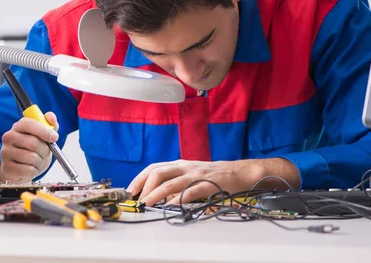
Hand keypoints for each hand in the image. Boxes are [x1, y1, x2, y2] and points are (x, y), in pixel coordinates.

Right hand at [0, 112, 58, 182]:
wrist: (21, 169)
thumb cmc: (34, 150)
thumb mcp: (43, 136)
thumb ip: (49, 125)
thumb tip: (51, 116)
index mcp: (18, 126)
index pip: (28, 124)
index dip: (43, 130)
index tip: (54, 137)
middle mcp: (9, 137)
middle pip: (33, 142)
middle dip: (45, 150)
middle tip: (46, 152)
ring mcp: (5, 152)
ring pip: (32, 158)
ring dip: (40, 161)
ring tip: (38, 161)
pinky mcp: (7, 167)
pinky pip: (28, 170)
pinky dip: (35, 170)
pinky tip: (31, 168)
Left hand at [127, 158, 298, 206]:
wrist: (240, 172)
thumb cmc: (214, 175)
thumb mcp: (191, 174)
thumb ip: (176, 182)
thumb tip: (157, 195)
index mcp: (180, 164)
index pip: (154, 167)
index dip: (140, 178)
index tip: (131, 190)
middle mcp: (185, 167)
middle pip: (158, 172)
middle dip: (145, 185)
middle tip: (138, 199)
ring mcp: (196, 174)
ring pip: (171, 181)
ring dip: (157, 193)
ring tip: (148, 203)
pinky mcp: (208, 183)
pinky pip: (190, 191)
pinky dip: (179, 198)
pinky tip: (171, 205)